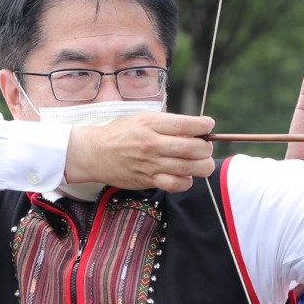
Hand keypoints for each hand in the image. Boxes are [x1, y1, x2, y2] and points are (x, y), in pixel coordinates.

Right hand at [64, 112, 215, 192]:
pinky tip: (185, 175)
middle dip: (206, 148)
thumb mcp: (144, 119)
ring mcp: (151, 164)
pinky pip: (176, 185)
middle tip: (205, 147)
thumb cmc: (122, 134)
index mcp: (151, 124)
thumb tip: (198, 128)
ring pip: (189, 168)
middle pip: (193, 149)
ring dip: (202, 166)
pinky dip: (186, 182)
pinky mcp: (148, 180)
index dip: (204, 126)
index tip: (208, 126)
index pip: (187, 125)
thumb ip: (169, 123)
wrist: (96, 153)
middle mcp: (152, 144)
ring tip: (201, 163)